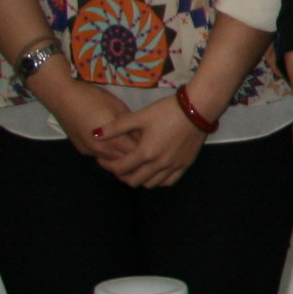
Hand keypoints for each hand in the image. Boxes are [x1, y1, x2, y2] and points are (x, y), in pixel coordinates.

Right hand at [37, 74, 138, 164]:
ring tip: (133, 148)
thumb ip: (131, 126)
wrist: (62, 96)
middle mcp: (102, 151)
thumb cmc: (93, 98)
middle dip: (137, 157)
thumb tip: (142, 136)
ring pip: (112, 162)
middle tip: (147, 148)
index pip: (136, 153)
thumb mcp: (119, 108)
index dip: (147, 148)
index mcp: (114, 140)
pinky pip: (101, 157)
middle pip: (125, 161)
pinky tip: (115, 146)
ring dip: (122, 157)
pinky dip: (110, 155)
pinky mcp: (82, 150)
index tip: (155, 143)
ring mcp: (90, 152)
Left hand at [91, 93, 208, 189]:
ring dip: (139, 179)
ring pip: (151, 184)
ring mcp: (174, 166)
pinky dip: (158, 180)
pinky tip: (154, 170)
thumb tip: (95, 134)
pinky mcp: (185, 165)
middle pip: (134, 181)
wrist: (198, 109)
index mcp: (146, 152)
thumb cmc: (167, 111)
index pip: (120, 168)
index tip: (103, 159)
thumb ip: (116, 127)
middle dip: (121, 175)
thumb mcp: (140, 116)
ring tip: (135, 167)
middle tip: (118, 164)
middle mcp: (159, 164)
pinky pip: (168, 182)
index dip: (108, 165)